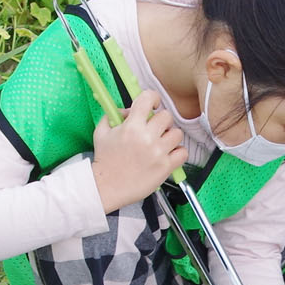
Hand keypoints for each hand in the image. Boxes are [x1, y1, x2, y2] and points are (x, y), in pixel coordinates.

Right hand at [90, 91, 187, 212]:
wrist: (106, 186)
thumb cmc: (104, 160)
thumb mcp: (101, 132)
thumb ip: (113, 115)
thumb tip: (129, 109)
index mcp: (131, 126)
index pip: (148, 98)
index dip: (152, 98)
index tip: (152, 105)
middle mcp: (147, 137)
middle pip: (167, 116)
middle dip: (160, 121)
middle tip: (154, 129)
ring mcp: (158, 152)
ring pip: (177, 133)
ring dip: (170, 137)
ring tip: (160, 143)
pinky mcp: (165, 167)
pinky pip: (183, 152)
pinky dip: (178, 153)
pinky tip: (167, 155)